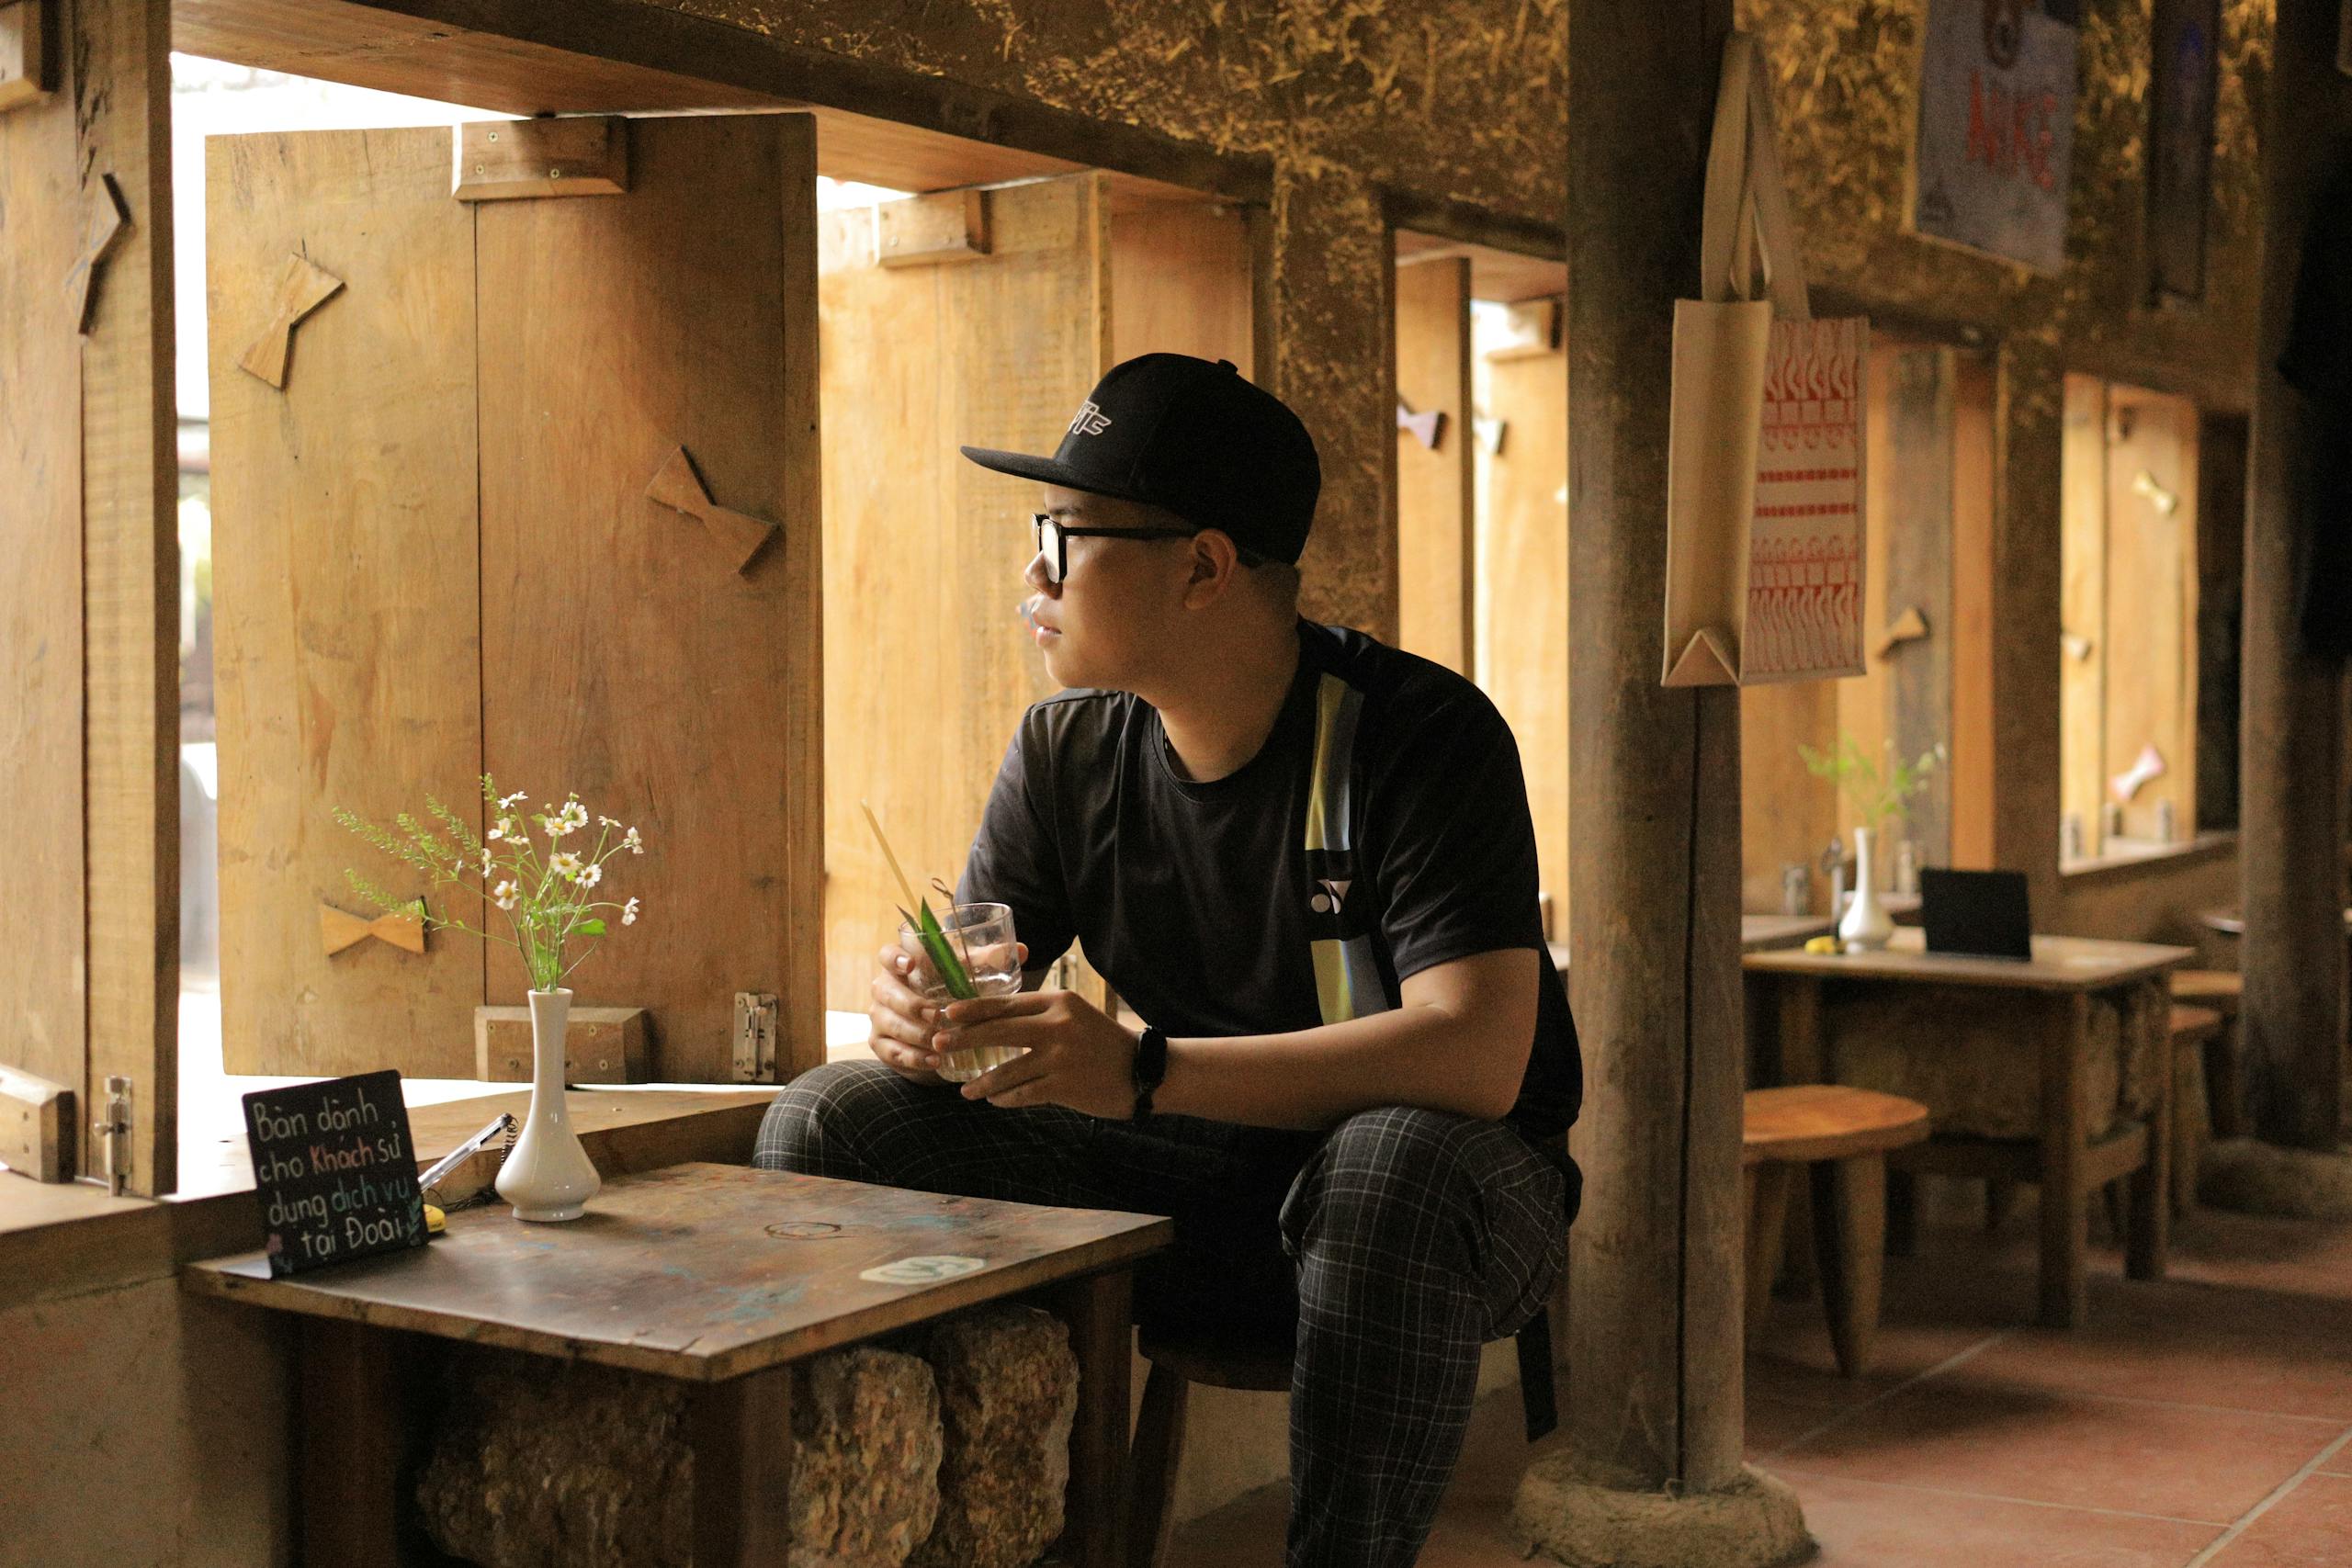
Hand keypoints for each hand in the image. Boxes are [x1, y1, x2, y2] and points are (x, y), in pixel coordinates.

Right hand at [868, 939, 1028, 1085]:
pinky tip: (934, 1062)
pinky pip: (891, 1051)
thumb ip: (990, 962)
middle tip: (935, 1014)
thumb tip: (1025, 951)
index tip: (910, 965)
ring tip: (938, 1043)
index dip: (895, 958)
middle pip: (885, 990)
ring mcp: (880, 1017)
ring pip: (887, 1022)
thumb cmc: (952, 992)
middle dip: (910, 1003)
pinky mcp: (881, 1044)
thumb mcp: (969, 975)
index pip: (887, 954)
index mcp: (902, 965)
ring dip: (913, 1033)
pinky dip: (912, 1057)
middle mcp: (886, 988)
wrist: (936, 1030)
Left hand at [934, 989, 1139, 1118]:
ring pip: (1006, 1070)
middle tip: (939, 1044)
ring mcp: (1060, 1057)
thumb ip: (1042, 1014)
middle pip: (998, 1031)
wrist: (1144, 1071)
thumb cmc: (1104, 1042)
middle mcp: (1057, 1025)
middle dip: (963, 1039)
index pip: (1006, 1002)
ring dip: (981, 1082)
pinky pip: (1022, 1093)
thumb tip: (995, 1020)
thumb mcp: (1076, 1014)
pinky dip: (1004, 1098)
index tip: (948, 1012)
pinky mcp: (1064, 1086)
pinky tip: (994, 1100)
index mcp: (1058, 1002)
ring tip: (965, 1090)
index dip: (973, 1009)